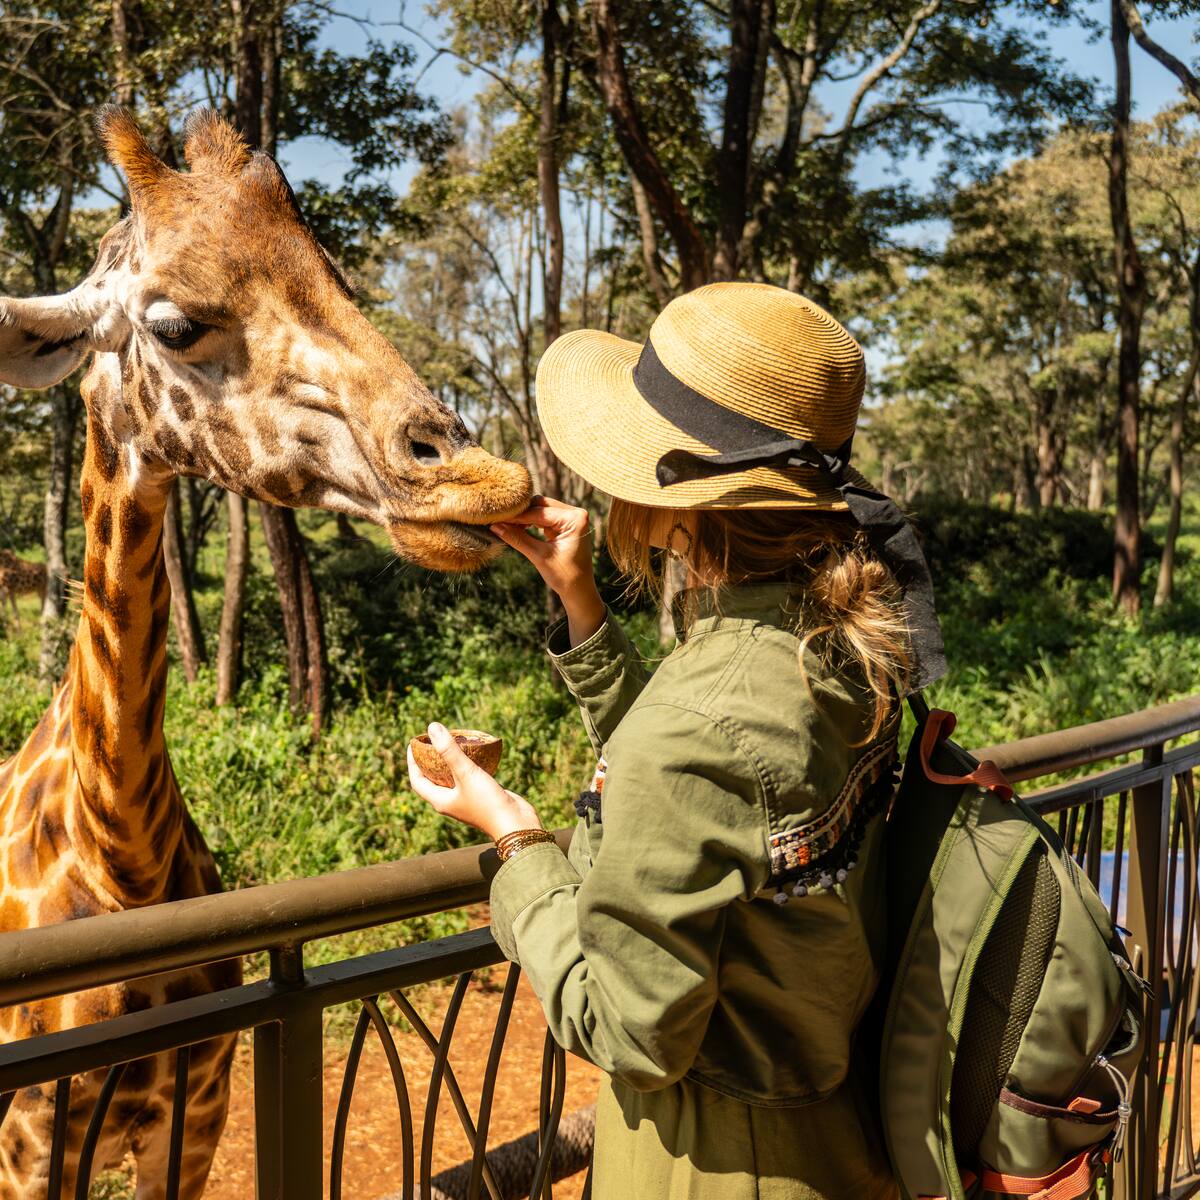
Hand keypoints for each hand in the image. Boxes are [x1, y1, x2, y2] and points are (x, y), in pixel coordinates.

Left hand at [407, 723, 542, 841]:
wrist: (515, 823)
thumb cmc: (487, 802)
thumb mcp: (466, 773)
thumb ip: (449, 751)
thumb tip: (432, 727)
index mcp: (440, 801)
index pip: (417, 780)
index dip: (412, 762)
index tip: (414, 743)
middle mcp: (451, 801)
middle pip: (433, 778)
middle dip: (430, 760)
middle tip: (433, 741)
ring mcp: (466, 800)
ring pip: (452, 778)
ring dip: (450, 762)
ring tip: (452, 743)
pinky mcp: (481, 796)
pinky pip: (468, 778)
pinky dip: (468, 765)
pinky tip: (475, 754)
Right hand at [490, 495, 604, 644]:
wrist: (579, 591)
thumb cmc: (565, 576)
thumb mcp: (539, 556)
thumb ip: (517, 538)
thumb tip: (495, 526)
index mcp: (575, 519)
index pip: (539, 512)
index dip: (516, 516)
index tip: (496, 517)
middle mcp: (576, 513)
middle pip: (540, 505)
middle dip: (520, 513)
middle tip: (499, 519)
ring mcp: (571, 518)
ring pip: (541, 509)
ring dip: (524, 518)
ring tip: (505, 525)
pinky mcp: (565, 525)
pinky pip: (544, 518)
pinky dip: (530, 523)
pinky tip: (516, 528)